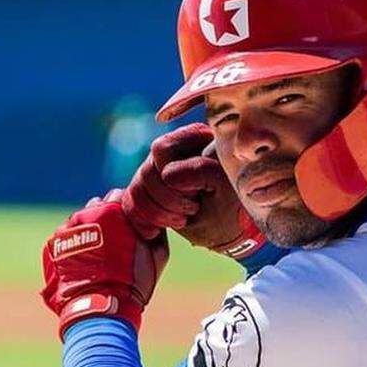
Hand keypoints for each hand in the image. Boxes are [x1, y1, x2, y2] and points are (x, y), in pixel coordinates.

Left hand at [40, 198, 167, 339]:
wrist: (102, 306)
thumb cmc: (135, 280)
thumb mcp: (158, 253)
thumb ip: (156, 227)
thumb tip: (155, 217)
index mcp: (112, 210)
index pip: (119, 195)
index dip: (128, 208)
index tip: (132, 222)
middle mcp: (86, 214)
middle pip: (98, 205)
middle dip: (108, 216)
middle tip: (117, 238)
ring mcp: (67, 229)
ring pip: (81, 220)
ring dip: (90, 229)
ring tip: (100, 252)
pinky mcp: (55, 244)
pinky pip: (68, 236)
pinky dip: (76, 243)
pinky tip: (86, 259)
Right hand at [122, 124, 266, 259]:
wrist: (233, 227)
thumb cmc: (235, 203)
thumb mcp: (224, 184)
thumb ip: (200, 170)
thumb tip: (168, 174)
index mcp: (193, 138)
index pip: (162, 150)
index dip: (174, 176)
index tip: (197, 194)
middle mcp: (171, 150)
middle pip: (147, 171)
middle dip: (167, 198)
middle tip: (193, 208)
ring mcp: (157, 170)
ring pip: (137, 189)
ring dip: (158, 212)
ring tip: (183, 219)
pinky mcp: (148, 190)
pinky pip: (131, 202)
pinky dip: (145, 220)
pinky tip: (163, 226)